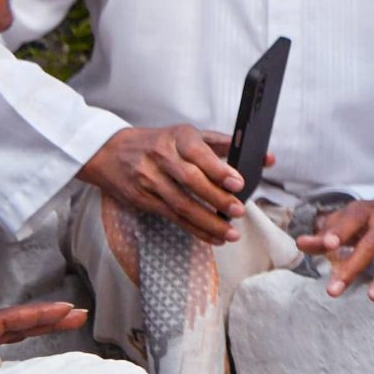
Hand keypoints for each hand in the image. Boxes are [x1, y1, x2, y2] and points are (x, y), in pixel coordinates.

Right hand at [77, 124, 246, 244]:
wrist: (108, 151)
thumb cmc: (159, 143)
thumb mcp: (188, 135)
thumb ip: (224, 145)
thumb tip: (265, 159)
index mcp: (178, 138)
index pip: (199, 154)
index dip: (219, 169)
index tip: (238, 182)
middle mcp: (162, 157)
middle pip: (191, 180)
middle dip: (217, 198)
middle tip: (239, 211)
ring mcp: (150, 179)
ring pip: (182, 204)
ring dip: (208, 222)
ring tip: (231, 233)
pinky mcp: (143, 199)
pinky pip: (173, 217)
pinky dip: (195, 229)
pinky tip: (214, 237)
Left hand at [299, 199, 373, 302]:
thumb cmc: (370, 219)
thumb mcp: (348, 219)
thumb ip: (325, 234)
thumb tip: (300, 243)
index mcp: (364, 213)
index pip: (350, 222)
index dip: (339, 232)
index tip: (328, 244)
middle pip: (369, 246)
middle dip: (353, 268)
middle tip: (334, 291)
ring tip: (373, 298)